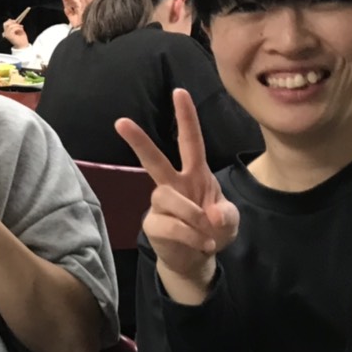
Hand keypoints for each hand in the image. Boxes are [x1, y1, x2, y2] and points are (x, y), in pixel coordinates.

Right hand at [2, 19, 29, 48]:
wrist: (23, 45)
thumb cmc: (21, 38)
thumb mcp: (18, 29)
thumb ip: (14, 24)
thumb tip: (9, 19)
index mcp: (7, 32)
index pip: (5, 24)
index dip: (10, 21)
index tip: (16, 21)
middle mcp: (5, 33)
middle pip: (5, 24)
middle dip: (12, 22)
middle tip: (18, 24)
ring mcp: (7, 35)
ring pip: (10, 26)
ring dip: (17, 26)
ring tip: (21, 28)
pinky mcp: (9, 36)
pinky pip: (12, 29)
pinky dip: (18, 28)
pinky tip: (21, 30)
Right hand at [115, 88, 239, 297]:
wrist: (197, 260)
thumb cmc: (213, 230)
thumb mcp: (230, 221)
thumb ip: (226, 215)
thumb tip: (212, 216)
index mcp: (195, 174)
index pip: (190, 141)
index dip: (186, 117)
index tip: (179, 92)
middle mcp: (174, 184)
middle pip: (154, 160)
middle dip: (138, 141)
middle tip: (121, 122)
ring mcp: (161, 204)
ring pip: (167, 196)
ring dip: (192, 215)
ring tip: (207, 233)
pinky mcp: (153, 224)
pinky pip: (169, 224)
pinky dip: (191, 235)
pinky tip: (203, 244)